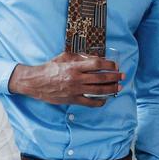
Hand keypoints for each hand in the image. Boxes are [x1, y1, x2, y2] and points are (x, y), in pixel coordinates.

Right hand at [7, 52, 122, 106]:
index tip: (115, 65)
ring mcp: (75, 90)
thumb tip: (93, 58)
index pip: (97, 64)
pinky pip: (89, 102)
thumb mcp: (63, 57)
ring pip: (98, 91)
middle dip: (114, 77)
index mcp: (74, 66)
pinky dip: (99, 102)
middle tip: (122, 76)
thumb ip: (78, 57)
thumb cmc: (49, 68)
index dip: (109, 65)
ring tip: (118, 88)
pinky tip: (105, 100)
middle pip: (100, 78)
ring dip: (111, 89)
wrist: (36, 82)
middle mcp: (76, 78)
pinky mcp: (73, 99)